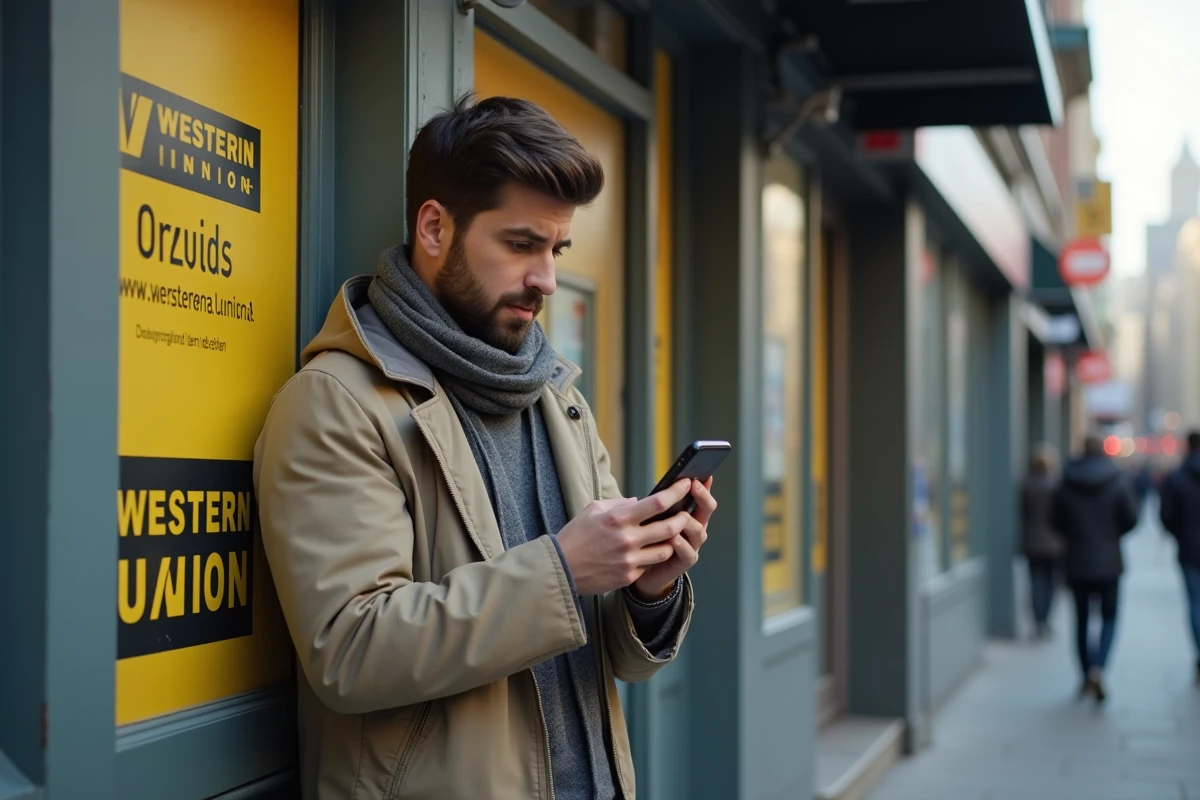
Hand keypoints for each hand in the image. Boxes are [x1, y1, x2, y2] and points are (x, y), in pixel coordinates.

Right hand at [556, 480, 694, 595]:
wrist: (560, 568)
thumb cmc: (575, 535)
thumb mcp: (593, 510)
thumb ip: (619, 504)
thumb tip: (639, 502)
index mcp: (618, 518)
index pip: (657, 503)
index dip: (677, 492)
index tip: (686, 484)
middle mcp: (627, 539)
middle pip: (670, 527)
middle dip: (682, 519)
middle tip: (685, 514)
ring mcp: (629, 560)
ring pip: (666, 550)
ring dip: (671, 542)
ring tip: (669, 536)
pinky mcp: (628, 577)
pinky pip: (650, 566)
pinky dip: (652, 558)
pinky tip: (649, 553)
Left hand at [633, 478, 715, 599]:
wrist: (640, 570)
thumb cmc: (642, 539)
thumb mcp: (645, 518)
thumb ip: (650, 506)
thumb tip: (648, 493)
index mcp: (686, 514)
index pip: (699, 497)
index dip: (703, 486)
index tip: (701, 473)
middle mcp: (693, 529)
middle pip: (706, 510)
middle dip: (702, 497)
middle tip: (694, 486)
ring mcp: (691, 545)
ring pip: (699, 531)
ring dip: (690, 521)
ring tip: (681, 514)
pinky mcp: (684, 562)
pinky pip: (688, 553)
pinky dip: (682, 545)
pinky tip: (673, 538)